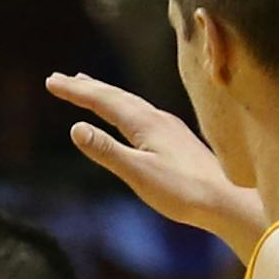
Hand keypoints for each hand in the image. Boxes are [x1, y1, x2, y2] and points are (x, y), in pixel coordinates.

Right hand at [46, 72, 265, 256]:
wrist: (227, 200)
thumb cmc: (183, 192)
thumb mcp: (138, 174)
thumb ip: (106, 151)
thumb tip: (75, 128)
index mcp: (145, 123)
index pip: (102, 101)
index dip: (75, 91)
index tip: (51, 81)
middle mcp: (157, 118)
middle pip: (115, 95)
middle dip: (85, 86)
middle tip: (59, 78)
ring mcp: (168, 127)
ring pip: (129, 102)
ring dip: (104, 93)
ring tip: (87, 85)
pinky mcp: (175, 138)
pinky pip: (140, 112)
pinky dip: (122, 106)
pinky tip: (126, 113)